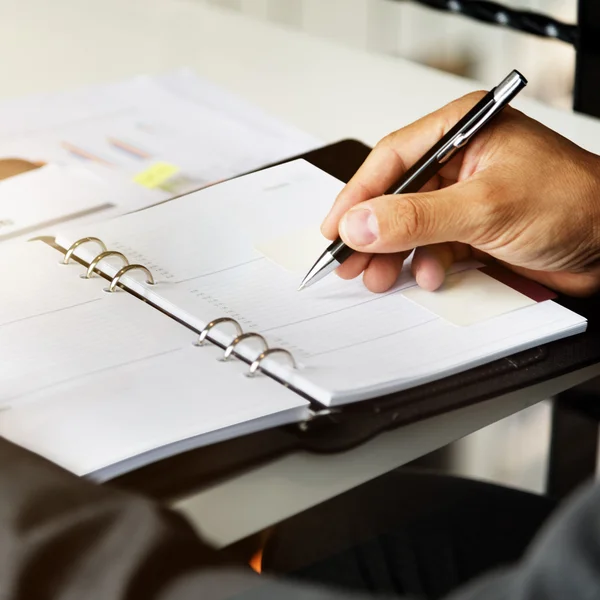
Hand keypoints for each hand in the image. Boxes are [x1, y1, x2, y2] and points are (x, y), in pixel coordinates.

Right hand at [321, 92, 599, 296]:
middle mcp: (461, 161)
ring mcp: (465, 198)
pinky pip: (432, 246)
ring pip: (410, 225)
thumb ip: (417, 217)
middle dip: (372, 231)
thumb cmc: (574, 203)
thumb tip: (361, 222)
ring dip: (394, 254)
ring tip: (381, 276)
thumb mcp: (485, 207)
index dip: (358, 195)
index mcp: (463, 131)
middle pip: (396, 195)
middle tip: (349, 260)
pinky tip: (429, 275)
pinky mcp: (472, 229)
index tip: (335, 228)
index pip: (392, 159)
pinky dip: (424, 264)